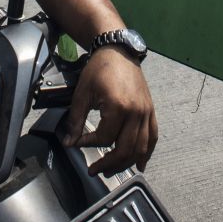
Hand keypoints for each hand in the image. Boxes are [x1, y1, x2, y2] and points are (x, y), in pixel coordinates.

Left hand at [62, 47, 157, 176]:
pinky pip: (153, 136)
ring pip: (141, 148)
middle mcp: (136, 112)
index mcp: (118, 107)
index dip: (88, 144)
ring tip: (112, 170)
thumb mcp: (82, 93)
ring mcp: (146, 112)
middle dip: (108, 163)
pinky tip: (140, 163)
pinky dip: (147, 152)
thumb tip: (69, 142)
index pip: (104, 138)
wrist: (118, 50)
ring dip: (126, 163)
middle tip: (95, 170)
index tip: (77, 142)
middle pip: (125, 149)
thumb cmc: (99, 69)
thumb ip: (76, 120)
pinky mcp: (150, 110)